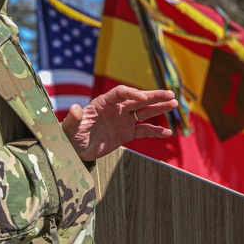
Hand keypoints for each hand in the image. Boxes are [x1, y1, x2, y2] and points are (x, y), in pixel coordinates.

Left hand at [62, 85, 176, 160]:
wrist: (75, 150)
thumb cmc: (70, 136)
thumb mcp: (69, 128)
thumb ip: (74, 118)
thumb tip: (75, 108)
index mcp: (103, 103)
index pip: (120, 93)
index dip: (131, 93)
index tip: (142, 98)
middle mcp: (116, 109)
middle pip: (138, 99)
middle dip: (154, 96)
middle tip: (170, 94)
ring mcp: (123, 121)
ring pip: (144, 112)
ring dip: (159, 108)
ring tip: (174, 104)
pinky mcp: (126, 134)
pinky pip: (143, 130)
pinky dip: (155, 131)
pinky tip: (167, 132)